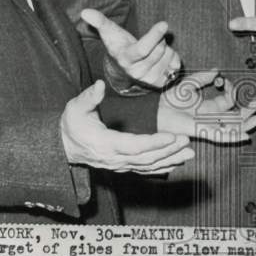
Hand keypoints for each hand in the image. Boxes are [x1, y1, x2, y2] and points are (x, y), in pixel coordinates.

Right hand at [61, 81, 193, 174]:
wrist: (65, 146)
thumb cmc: (72, 125)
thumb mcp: (76, 108)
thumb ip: (89, 97)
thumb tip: (100, 85)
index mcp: (105, 144)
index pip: (134, 146)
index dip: (154, 142)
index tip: (172, 137)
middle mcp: (115, 159)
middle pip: (146, 158)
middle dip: (168, 150)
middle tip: (187, 141)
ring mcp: (120, 165)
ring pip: (148, 166)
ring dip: (170, 159)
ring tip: (189, 153)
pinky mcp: (123, 166)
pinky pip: (145, 169)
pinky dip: (162, 167)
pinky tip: (177, 162)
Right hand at [80, 8, 180, 88]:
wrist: (124, 67)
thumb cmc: (118, 45)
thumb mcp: (109, 32)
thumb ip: (99, 21)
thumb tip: (84, 11)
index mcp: (125, 59)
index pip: (143, 49)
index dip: (155, 36)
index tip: (164, 23)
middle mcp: (137, 72)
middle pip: (159, 49)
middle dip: (159, 39)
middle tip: (151, 38)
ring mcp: (149, 79)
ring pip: (169, 56)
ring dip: (166, 48)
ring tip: (153, 49)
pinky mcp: (160, 83)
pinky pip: (176, 67)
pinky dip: (173, 58)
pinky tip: (162, 57)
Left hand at [158, 69, 255, 144]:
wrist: (156, 109)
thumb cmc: (170, 99)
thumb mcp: (189, 84)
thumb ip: (203, 78)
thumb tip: (217, 71)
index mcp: (209, 106)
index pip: (229, 101)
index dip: (232, 91)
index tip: (226, 82)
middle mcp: (211, 117)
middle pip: (235, 117)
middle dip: (248, 111)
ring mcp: (207, 125)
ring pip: (231, 128)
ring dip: (246, 124)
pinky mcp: (201, 132)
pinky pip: (220, 136)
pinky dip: (232, 137)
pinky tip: (245, 135)